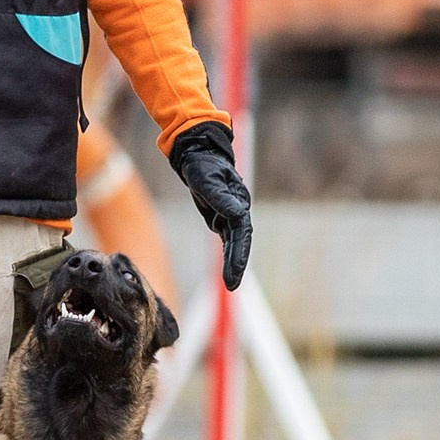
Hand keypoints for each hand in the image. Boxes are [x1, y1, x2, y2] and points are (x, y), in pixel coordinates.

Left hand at [167, 122, 251, 290]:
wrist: (198, 154)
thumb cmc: (202, 166)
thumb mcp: (207, 181)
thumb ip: (220, 198)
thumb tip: (237, 214)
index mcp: (238, 201)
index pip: (241, 231)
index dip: (239, 252)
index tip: (235, 270)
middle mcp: (238, 209)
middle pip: (241, 241)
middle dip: (238, 263)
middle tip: (233, 285)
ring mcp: (232, 214)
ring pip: (235, 243)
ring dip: (234, 263)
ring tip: (232, 284)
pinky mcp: (222, 217)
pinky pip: (228, 240)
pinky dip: (229, 254)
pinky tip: (228, 271)